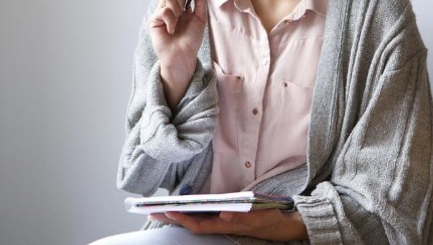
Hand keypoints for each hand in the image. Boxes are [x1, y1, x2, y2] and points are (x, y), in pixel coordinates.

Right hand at [148, 0, 207, 107]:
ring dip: (178, 8)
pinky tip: (171, 30)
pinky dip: (171, 20)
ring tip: (179, 21)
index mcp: (183, 2)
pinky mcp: (153, 19)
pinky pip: (163, 10)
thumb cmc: (191, 39)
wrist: (183, 55)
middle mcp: (171, 4)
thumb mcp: (200, 17)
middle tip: (191, 2)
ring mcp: (161, 10)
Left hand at [149, 209, 308, 240]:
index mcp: (225, 225)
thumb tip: (223, 214)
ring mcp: (222, 222)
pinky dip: (191, 212)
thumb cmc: (268, 219)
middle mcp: (220, 224)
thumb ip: (241, 217)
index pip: (199, 224)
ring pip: (196, 220)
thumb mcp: (258, 216)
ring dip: (179, 215)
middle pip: (192, 223)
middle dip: (173, 217)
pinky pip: (203, 217)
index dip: (183, 219)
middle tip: (152, 210)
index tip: (168, 210)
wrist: (279, 225)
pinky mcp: (225, 218)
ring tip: (162, 208)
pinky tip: (183, 208)